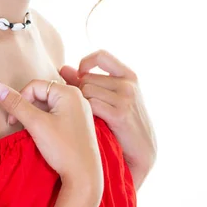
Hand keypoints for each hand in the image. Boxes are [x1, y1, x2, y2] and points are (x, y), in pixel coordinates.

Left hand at [59, 49, 156, 187]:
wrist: (143, 150)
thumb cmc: (124, 122)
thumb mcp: (112, 97)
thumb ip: (88, 81)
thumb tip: (63, 68)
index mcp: (129, 75)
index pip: (101, 55)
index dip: (86, 62)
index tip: (80, 76)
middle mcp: (128, 84)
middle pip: (87, 78)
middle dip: (79, 91)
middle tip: (82, 107)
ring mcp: (125, 99)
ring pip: (86, 91)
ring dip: (81, 104)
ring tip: (87, 117)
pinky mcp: (119, 115)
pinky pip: (91, 105)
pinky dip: (86, 113)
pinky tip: (90, 123)